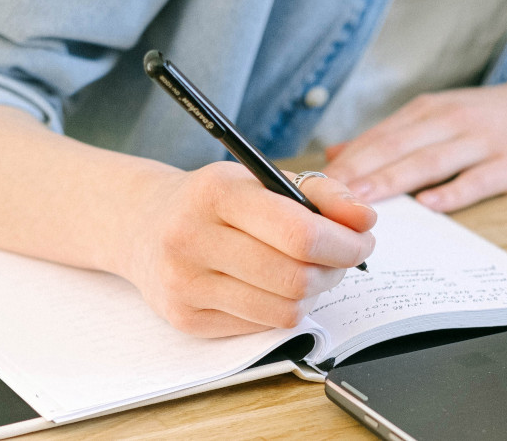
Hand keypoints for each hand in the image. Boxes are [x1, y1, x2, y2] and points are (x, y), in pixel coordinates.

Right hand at [115, 162, 375, 337]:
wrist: (142, 225)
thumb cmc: (213, 201)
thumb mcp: (260, 179)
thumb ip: (320, 192)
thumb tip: (365, 219)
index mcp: (216, 193)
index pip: (299, 233)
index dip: (344, 243)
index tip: (362, 239)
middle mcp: (192, 239)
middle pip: (296, 278)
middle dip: (336, 270)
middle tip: (342, 257)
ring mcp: (185, 284)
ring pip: (284, 310)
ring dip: (313, 293)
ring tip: (310, 271)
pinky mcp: (186, 319)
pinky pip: (262, 326)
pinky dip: (282, 308)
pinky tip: (273, 286)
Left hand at [322, 61, 506, 211]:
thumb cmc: (495, 114)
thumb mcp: (440, 114)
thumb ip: (390, 135)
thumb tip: (335, 155)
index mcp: (428, 111)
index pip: (378, 136)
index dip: (344, 162)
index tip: (312, 185)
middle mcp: (450, 120)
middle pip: (396, 147)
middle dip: (357, 173)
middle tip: (323, 197)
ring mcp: (483, 140)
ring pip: (430, 161)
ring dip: (393, 180)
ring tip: (362, 201)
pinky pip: (479, 178)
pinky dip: (454, 191)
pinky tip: (431, 205)